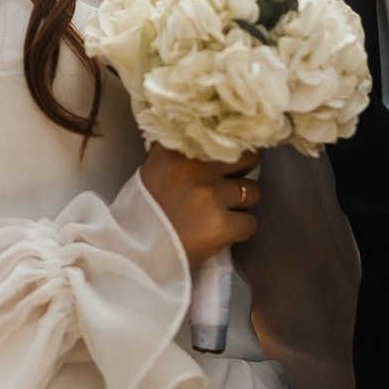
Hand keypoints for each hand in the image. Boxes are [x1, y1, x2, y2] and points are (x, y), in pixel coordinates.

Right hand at [140, 145, 262, 266]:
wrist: (136, 255)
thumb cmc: (144, 213)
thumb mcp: (155, 171)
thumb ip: (181, 155)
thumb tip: (213, 145)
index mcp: (176, 151)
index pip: (220, 134)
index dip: (232, 143)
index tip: (234, 149)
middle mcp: (195, 168)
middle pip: (247, 157)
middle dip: (245, 170)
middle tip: (235, 180)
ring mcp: (210, 196)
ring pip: (253, 191)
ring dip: (243, 202)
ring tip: (224, 211)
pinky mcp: (222, 224)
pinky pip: (250, 223)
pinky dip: (240, 230)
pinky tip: (222, 233)